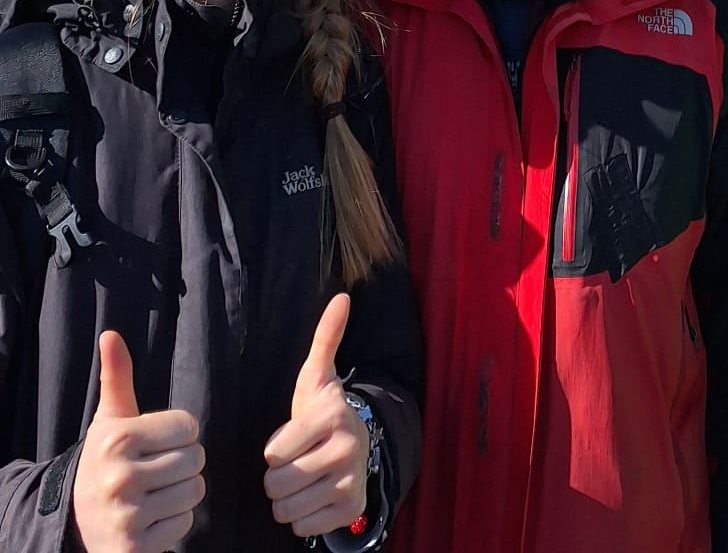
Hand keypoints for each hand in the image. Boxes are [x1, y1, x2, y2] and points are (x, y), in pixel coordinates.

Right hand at [72, 332, 203, 552]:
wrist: (72, 522)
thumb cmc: (102, 461)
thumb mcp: (108, 420)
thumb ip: (117, 377)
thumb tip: (111, 334)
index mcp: (118, 439)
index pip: (189, 426)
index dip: (178, 434)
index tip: (155, 444)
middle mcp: (120, 477)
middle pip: (196, 459)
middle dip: (182, 463)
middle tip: (156, 471)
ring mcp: (127, 515)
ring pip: (194, 491)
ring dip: (181, 493)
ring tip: (154, 493)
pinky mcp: (134, 547)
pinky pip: (184, 523)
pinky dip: (174, 522)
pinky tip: (150, 519)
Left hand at [263, 294, 367, 538]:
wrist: (357, 450)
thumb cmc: (321, 414)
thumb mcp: (317, 379)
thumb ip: (325, 339)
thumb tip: (341, 296)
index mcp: (332, 416)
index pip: (274, 453)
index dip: (275, 449)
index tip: (292, 439)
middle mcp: (347, 448)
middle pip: (277, 484)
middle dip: (278, 477)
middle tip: (295, 462)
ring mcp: (351, 481)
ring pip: (287, 510)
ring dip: (287, 500)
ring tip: (303, 480)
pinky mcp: (352, 508)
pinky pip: (303, 528)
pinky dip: (303, 518)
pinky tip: (315, 497)